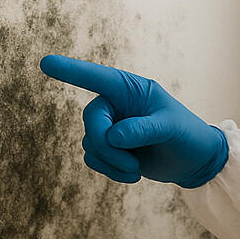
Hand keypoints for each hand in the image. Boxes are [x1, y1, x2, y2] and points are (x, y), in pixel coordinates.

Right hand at [39, 54, 228, 187]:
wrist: (193, 161)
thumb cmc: (188, 135)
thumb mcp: (172, 128)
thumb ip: (144, 129)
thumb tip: (113, 136)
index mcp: (131, 88)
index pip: (97, 77)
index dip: (71, 70)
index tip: (46, 63)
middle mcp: (116, 104)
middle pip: (91, 119)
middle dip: (106, 144)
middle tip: (130, 163)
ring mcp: (110, 126)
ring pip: (90, 142)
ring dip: (111, 161)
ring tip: (136, 169)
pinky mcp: (109, 148)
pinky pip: (93, 158)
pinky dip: (109, 170)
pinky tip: (132, 176)